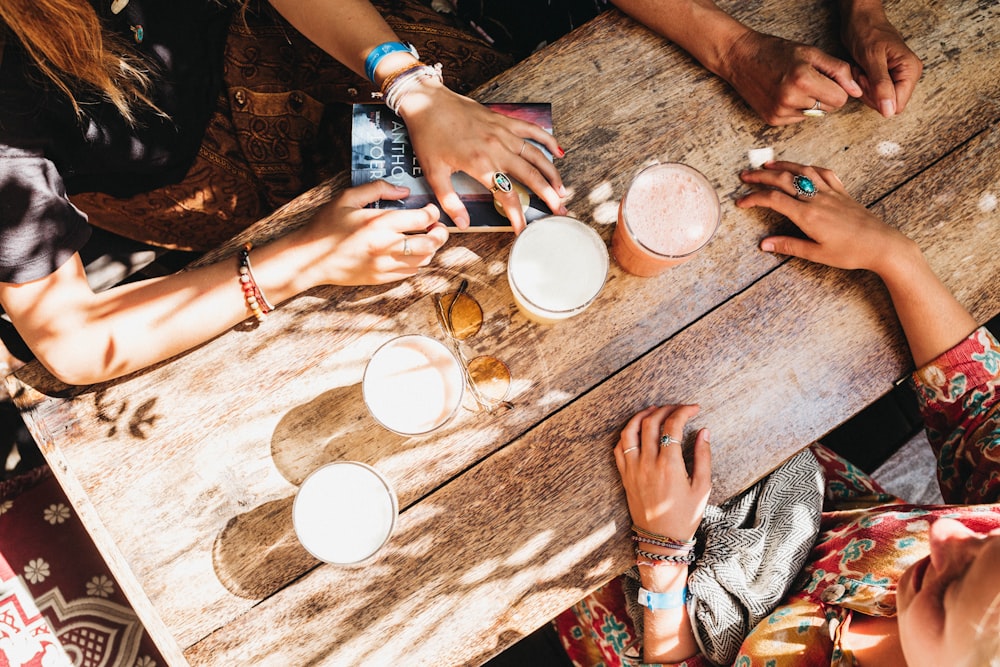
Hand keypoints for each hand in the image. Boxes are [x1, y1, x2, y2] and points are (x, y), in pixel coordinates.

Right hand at [298, 180, 448, 285]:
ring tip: (426, 239)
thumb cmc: (326, 226)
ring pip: (424, 259)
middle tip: (438, 227)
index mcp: (379, 223)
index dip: (432, 213)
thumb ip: (377, 188)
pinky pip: (411, 272)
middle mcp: (386, 246)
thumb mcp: (347, 198)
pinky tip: (411, 253)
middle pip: (430, 242)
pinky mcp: (382, 278)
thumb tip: (403, 190)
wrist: (311, 259)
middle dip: (440, 233)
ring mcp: (385, 265)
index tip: (430, 210)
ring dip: (431, 248)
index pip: (422, 218)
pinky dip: (417, 262)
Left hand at [395, 80, 567, 232]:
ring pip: (536, 155)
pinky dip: (547, 140)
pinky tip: (559, 151)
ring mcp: (503, 133)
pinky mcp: (503, 121)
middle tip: (560, 211)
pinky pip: (531, 130)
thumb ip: (450, 201)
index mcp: (481, 164)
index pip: (507, 196)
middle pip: (530, 177)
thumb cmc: (428, 136)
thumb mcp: (433, 173)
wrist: (427, 102)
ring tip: (563, 190)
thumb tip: (463, 223)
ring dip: (552, 174)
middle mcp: (497, 148)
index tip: (523, 230)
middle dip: (548, 196)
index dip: (517, 216)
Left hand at [613, 405, 711, 541]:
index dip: (684, 411)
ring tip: (655, 410)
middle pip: (651, 423)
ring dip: (642, 416)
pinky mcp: (624, 475)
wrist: (661, 539)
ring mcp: (633, 469)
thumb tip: (704, 431)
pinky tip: (638, 429)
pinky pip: (619, 447)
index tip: (694, 409)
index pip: (672, 426)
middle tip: (678, 408)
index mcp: (669, 465)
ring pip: (630, 431)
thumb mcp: (702, 487)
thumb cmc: (685, 516)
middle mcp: (648, 463)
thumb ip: (703, 456)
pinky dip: (627, 433)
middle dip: (666, 409)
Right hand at [718, 31, 862, 124]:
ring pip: (814, 115)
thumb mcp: (811, 53)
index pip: (840, 98)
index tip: (828, 78)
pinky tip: (783, 95)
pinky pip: (798, 119)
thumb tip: (857, 91)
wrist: (741, 58)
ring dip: (810, 103)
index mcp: (804, 80)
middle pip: (829, 109)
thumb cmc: (776, 52)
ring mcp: (780, 112)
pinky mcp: (772, 120)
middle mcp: (791, 100)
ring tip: (793, 87)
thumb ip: (838, 70)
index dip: (839, 88)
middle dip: (826, 96)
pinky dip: (796, 109)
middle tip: (810, 81)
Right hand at [737, 161, 915, 274]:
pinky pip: (823, 173)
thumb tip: (764, 244)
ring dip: (783, 165)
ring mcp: (831, 193)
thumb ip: (789, 246)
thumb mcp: (816, 254)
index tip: (741, 202)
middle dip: (761, 176)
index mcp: (808, 215)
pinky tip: (803, 168)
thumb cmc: (851, 252)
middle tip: (745, 176)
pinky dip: (809, 167)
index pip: (774, 200)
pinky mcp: (842, 192)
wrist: (882, 244)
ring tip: (768, 165)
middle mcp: (817, 199)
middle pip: (784, 180)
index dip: (754, 198)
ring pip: (802, 171)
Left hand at [841, 7, 922, 116]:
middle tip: (862, 73)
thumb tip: (889, 111)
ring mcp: (896, 77)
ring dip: (864, 88)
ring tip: (861, 70)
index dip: (877, 98)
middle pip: (886, 104)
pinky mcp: (885, 77)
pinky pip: (872, 93)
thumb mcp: (872, 59)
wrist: (859, 19)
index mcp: (910, 71)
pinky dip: (862, 85)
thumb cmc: (866, 32)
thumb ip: (881, 86)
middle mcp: (907, 75)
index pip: (896, 105)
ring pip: (877, 100)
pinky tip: (860, 71)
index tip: (867, 79)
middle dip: (869, 93)